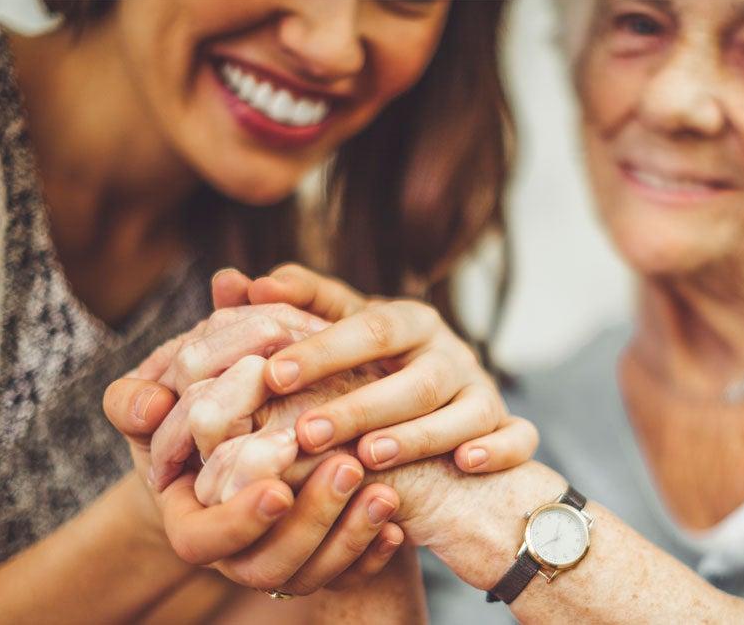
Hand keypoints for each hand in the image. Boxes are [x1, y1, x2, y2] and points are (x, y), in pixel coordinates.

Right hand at [106, 376, 405, 593]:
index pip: (201, 541)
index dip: (238, 521)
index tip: (278, 488)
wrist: (246, 435)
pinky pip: (350, 578)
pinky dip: (372, 554)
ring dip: (349, 535)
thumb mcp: (164, 402)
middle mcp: (234, 555)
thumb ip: (139, 400)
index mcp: (190, 521)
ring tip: (382, 490)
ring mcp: (282, 563)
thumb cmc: (196, 411)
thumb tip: (149, 403)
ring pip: (311, 575)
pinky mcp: (324, 561)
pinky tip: (398, 527)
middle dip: (310, 521)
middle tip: (348, 466)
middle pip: (266, 566)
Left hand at [211, 265, 538, 472]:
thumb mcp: (334, 338)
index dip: (322, 349)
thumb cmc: (370, 371)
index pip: (366, 325)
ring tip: (370, 454)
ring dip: (419, 432)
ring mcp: (482, 390)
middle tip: (307, 432)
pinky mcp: (507, 427)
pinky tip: (467, 464)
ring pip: (464, 407)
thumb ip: (287, 312)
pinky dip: (500, 448)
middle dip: (361, 403)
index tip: (269, 373)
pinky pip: (517, 436)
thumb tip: (226, 280)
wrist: (439, 416)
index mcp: (407, 321)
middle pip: (414, 374)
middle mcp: (449, 352)